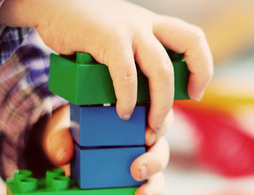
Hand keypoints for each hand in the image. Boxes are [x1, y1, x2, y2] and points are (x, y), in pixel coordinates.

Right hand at [0, 0, 212, 129]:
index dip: (202, 66)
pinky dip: (127, 97)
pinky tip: (121, 110)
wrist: (51, 5)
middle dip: (197, 77)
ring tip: (150, 124)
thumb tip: (143, 98)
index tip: (195, 92)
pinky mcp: (108, 38)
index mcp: (153, 25)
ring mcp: (129, 29)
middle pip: (192, 43)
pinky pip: (126, 74)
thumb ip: (135, 59)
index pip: (193, 39)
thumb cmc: (84, 30)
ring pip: (161, 70)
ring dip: (160, 103)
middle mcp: (147, 24)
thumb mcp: (119, 38)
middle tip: (183, 105)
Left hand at [41, 105, 171, 194]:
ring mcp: (143, 165)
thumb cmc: (73, 135)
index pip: (158, 118)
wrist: (67, 154)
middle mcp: (144, 142)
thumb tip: (63, 155)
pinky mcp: (138, 186)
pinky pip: (150, 194)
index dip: (160, 125)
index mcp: (134, 120)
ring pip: (159, 175)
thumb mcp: (64, 131)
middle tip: (138, 170)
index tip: (147, 137)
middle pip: (161, 148)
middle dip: (155, 160)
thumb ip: (60, 138)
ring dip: (154, 187)